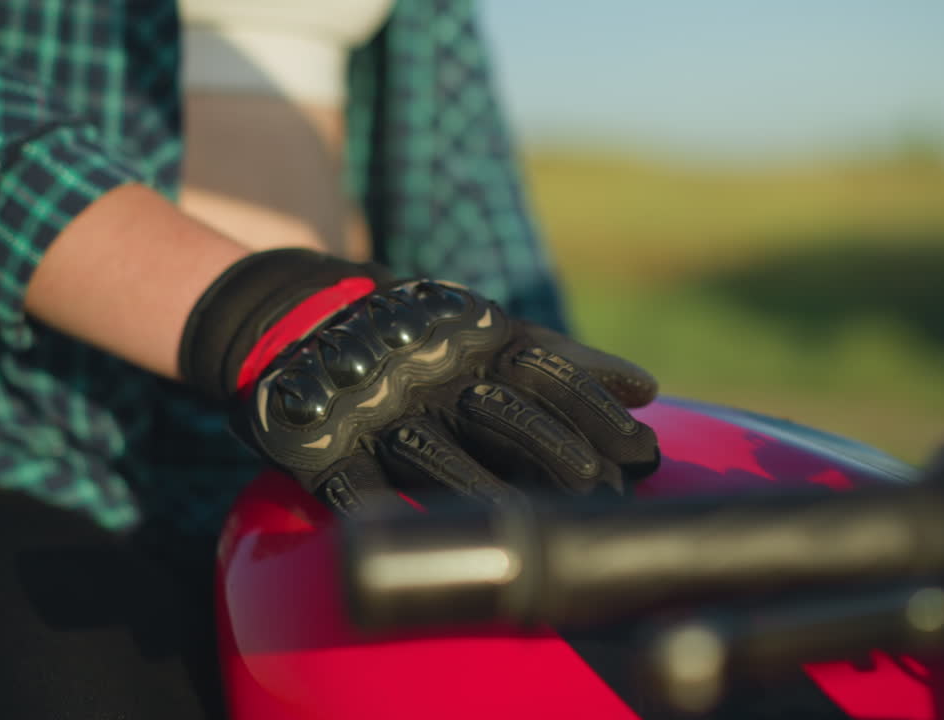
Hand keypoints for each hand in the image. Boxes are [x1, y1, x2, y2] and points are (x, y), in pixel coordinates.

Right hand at [203, 266, 658, 513]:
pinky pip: (356, 487)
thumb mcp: (488, 332)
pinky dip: (388, 515)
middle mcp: (430, 374)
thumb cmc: (419, 337)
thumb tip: (645, 390)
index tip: (643, 453)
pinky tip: (427, 539)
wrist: (298, 317)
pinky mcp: (323, 447)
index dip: (596, 412)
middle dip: (558, 455)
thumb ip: (562, 361)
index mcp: (474, 343)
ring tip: (539, 530)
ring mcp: (376, 410)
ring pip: (438, 456)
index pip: (548, 374)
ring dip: (490, 492)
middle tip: (606, 495)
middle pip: (503, 415)